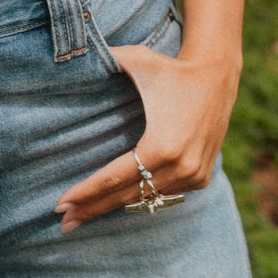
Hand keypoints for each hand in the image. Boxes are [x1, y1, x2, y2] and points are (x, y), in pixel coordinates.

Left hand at [55, 43, 239, 232]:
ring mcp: (193, 176)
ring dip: (114, 206)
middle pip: (125, 196)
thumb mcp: (135, 60)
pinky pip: (163, 194)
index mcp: (160, 145)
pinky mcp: (201, 178)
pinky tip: (117, 203)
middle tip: (63, 222)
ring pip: (145, 199)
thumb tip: (73, 55)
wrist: (217, 75)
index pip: (113, 177)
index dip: (85, 192)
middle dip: (92, 209)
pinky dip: (140, 198)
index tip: (60, 204)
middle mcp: (179, 167)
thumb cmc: (170, 68)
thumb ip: (104, 59)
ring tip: (83, 216)